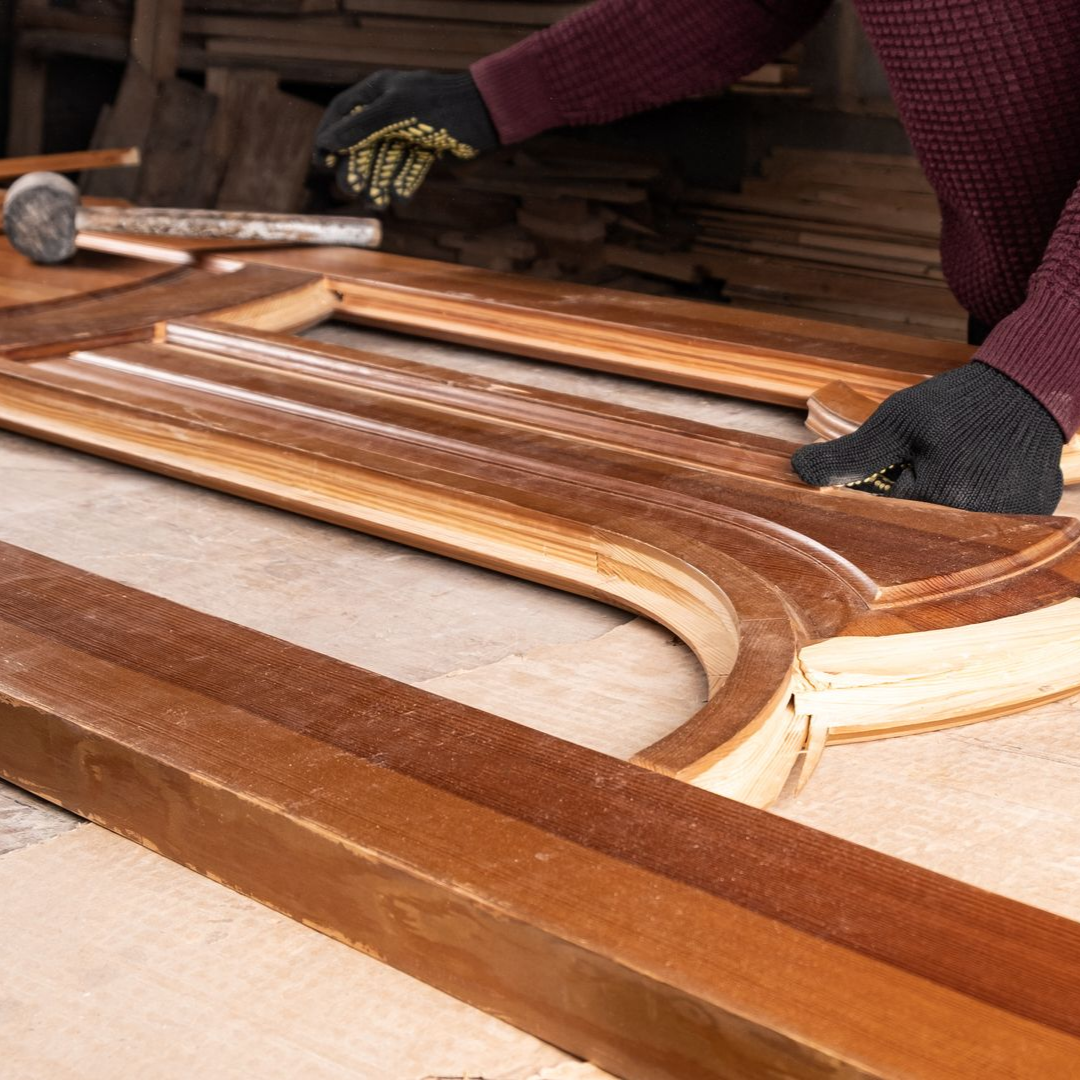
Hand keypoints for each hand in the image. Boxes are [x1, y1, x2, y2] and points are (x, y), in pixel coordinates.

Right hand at [313, 70, 498, 208]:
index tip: (322, 162)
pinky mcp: (427, 150)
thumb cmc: (440, 105)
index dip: (329, 137)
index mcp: (378, 91)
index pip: (343, 113)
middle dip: (356, 167)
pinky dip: (403, 184)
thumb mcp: (396, 112)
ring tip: (375, 203)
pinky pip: (408, 169)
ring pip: (385, 160)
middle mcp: (390, 110)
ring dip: (378, 182)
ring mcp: (409, 131)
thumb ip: (362, 127)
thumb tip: (328, 143)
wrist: (486, 115)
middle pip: (362, 143)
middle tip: (351, 190)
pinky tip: (399, 200)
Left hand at [791, 361, 1064, 513]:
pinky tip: (981, 476)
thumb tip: (800, 470)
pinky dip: (977, 505)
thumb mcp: (898, 420)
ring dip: (944, 506)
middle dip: (910, 505)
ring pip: (956, 531)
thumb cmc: (959, 403)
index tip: (869, 486)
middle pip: (921, 532)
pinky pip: (993, 525)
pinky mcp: (1036, 515)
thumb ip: (850, 454)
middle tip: (923, 469)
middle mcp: (983, 520)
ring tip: (957, 468)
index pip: (885, 521)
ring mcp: (1017, 521)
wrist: (1031, 385)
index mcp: (943, 496)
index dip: (871, 503)